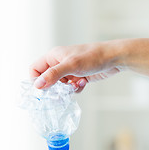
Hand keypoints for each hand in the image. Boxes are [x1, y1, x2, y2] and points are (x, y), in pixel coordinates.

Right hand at [29, 39, 148, 92]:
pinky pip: (70, 88)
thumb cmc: (92, 57)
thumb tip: (37, 85)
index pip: (35, 69)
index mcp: (53, 56)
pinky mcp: (78, 76)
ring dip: (67, 89)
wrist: (114, 58)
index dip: (36, 80)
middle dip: (54, 88)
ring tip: (76, 85)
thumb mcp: (71, 66)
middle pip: (47, 80)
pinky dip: (75, 88)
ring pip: (59, 86)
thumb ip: (53, 75)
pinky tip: (84, 83)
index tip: (44, 90)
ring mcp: (69, 70)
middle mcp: (59, 63)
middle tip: (60, 93)